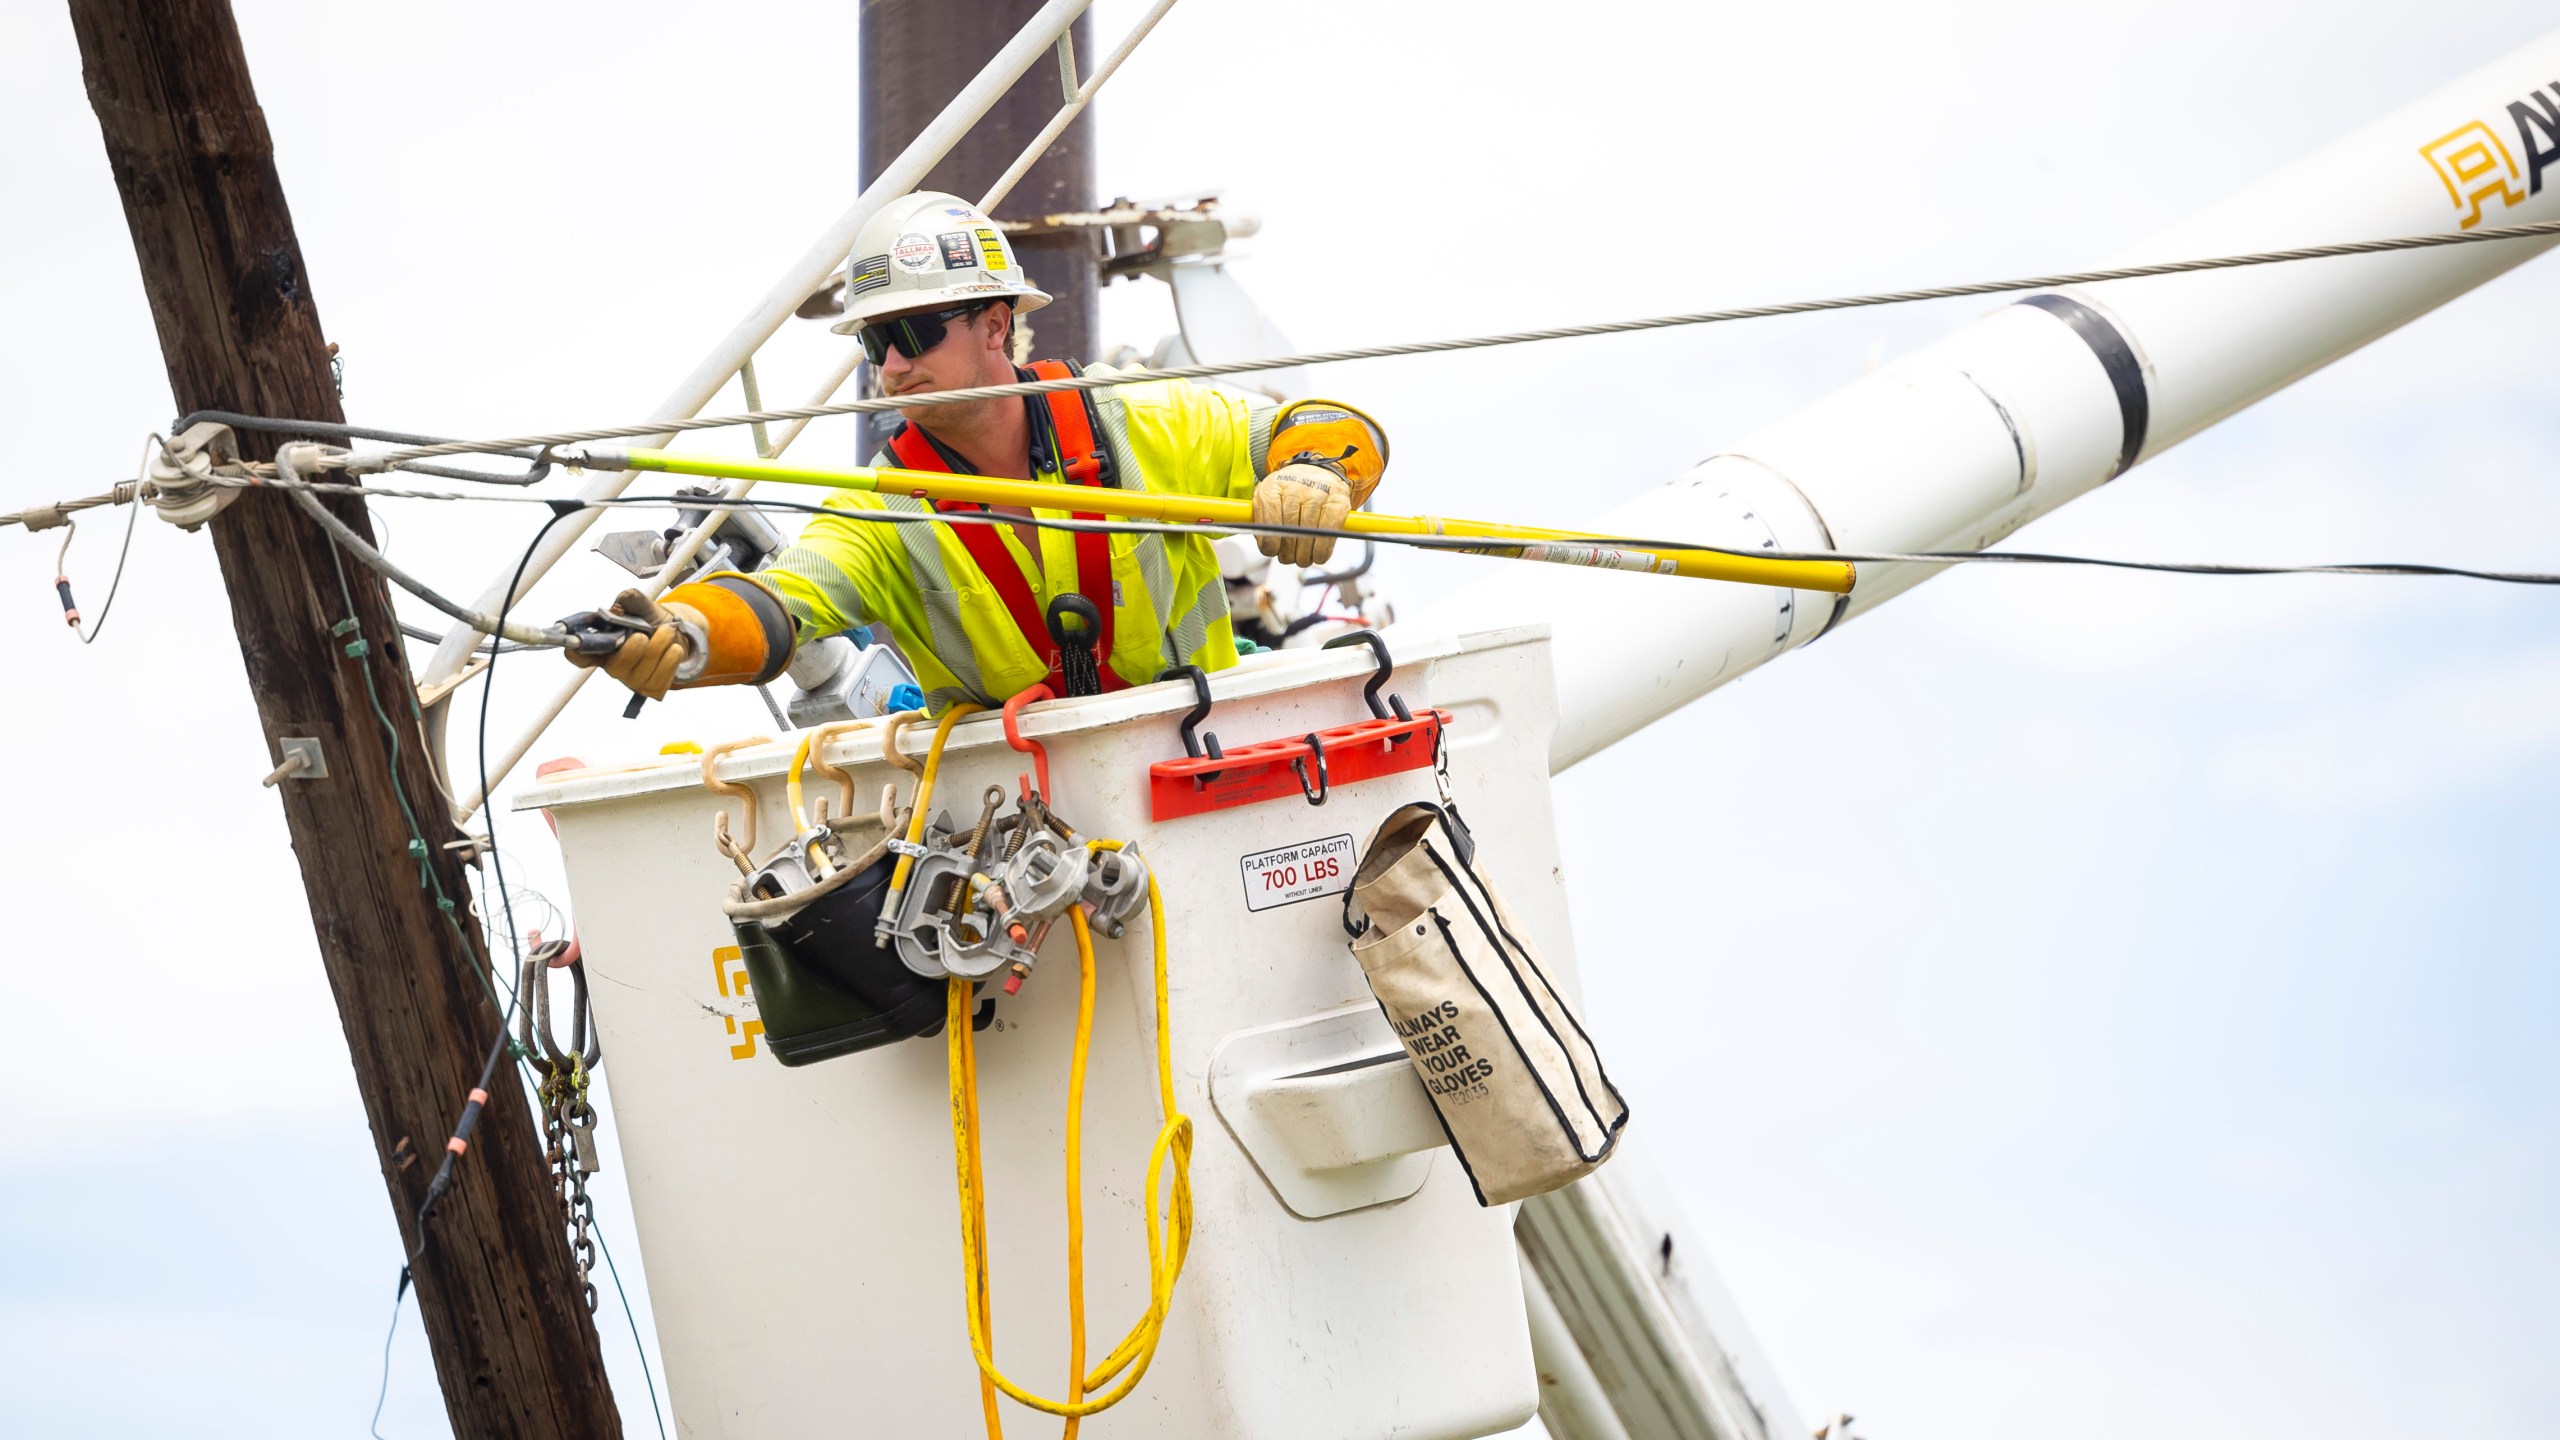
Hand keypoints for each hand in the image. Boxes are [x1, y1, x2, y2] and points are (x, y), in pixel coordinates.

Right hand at [562, 588, 690, 699]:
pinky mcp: (652, 688)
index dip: (576, 651)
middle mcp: (614, 666)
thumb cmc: (652, 622)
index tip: (578, 642)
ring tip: (668, 632)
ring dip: (658, 648)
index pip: (580, 656)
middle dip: (632, 650)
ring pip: (642, 672)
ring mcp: (632, 680)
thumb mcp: (643, 606)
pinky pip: (661, 679)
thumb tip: (619, 603)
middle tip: (643, 634)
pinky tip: (674, 649)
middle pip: (615, 666)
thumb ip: (631, 600)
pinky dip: (671, 660)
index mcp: (603, 647)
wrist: (679, 635)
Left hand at [1251, 462, 1353, 567]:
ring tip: (1301, 558)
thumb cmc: (1290, 492)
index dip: (1270, 541)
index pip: (1269, 519)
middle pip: (1289, 528)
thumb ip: (1262, 520)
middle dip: (1287, 551)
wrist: (1318, 473)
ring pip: (1309, 532)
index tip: (1271, 551)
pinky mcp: (1338, 502)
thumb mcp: (1270, 499)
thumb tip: (1266, 546)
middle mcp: (1297, 486)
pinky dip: (1322, 550)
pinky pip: (1328, 532)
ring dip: (1304, 554)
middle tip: (1287, 558)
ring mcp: (1319, 492)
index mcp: (1274, 485)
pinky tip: (1317, 555)